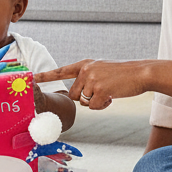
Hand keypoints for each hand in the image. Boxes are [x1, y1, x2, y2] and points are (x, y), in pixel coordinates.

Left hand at [34, 59, 149, 109]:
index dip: (45, 76)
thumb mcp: (101, 70)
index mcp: (84, 64)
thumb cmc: (123, 74)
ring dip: (96, 102)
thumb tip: (78, 96)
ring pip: (83, 102)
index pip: (61, 71)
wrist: (141, 72)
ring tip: (110, 92)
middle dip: (85, 98)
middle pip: (73, 94)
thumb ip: (87, 78)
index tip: (30, 77)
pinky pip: (93, 107)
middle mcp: (85, 70)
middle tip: (102, 92)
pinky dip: (103, 106)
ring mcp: (91, 80)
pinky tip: (112, 96)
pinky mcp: (99, 90)